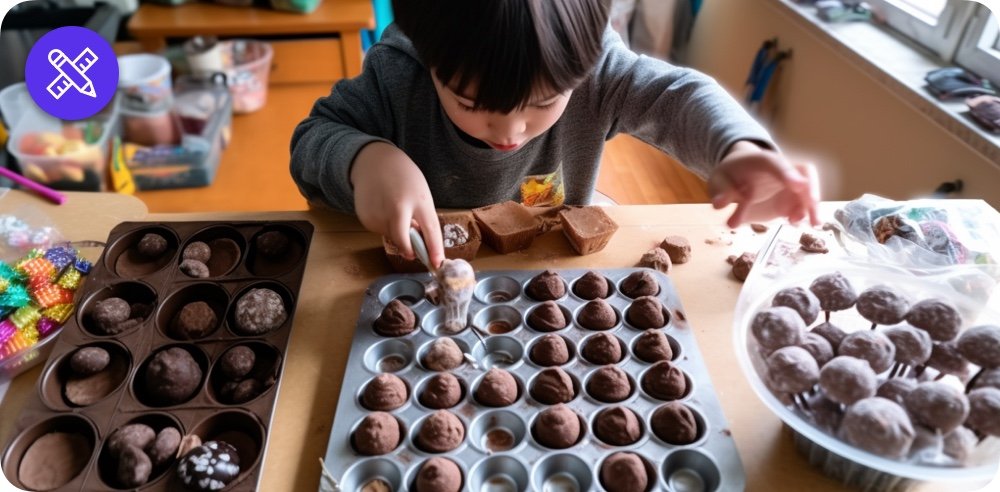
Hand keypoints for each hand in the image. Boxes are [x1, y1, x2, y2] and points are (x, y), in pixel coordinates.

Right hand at [351, 142, 444, 266]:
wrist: (373, 161)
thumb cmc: (403, 177)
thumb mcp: (419, 192)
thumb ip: (420, 216)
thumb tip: (417, 241)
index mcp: (418, 200)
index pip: (431, 230)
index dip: (435, 250)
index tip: (437, 264)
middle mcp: (398, 208)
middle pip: (405, 241)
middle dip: (410, 250)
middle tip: (413, 253)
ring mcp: (380, 213)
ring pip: (391, 236)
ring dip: (396, 233)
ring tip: (394, 210)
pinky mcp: (366, 218)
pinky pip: (379, 231)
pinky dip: (383, 226)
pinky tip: (381, 208)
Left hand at [708, 141, 818, 227]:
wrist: (736, 176)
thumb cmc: (729, 174)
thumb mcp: (718, 180)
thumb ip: (720, 190)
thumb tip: (719, 204)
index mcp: (760, 160)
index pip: (775, 162)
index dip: (786, 172)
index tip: (797, 185)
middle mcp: (780, 169)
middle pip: (803, 174)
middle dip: (811, 192)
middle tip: (813, 212)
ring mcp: (787, 184)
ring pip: (807, 190)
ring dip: (811, 207)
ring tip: (812, 224)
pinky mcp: (789, 199)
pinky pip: (802, 204)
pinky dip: (803, 213)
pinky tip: (795, 222)